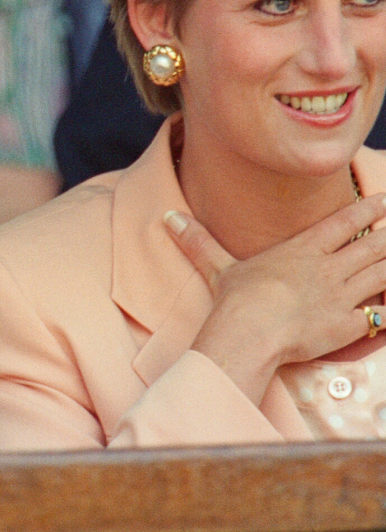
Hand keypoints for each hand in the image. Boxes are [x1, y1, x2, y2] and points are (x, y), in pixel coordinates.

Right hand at [164, 194, 385, 403]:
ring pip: (383, 273)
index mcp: (302, 250)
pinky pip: (382, 313)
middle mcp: (328, 268)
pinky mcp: (349, 325)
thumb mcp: (218, 268)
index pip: (344, 223)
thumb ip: (198, 242)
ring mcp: (342, 295)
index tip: (385, 200)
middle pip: (374, 245)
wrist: (250, 332)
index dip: (369, 210)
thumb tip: (168, 218)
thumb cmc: (235, 301)